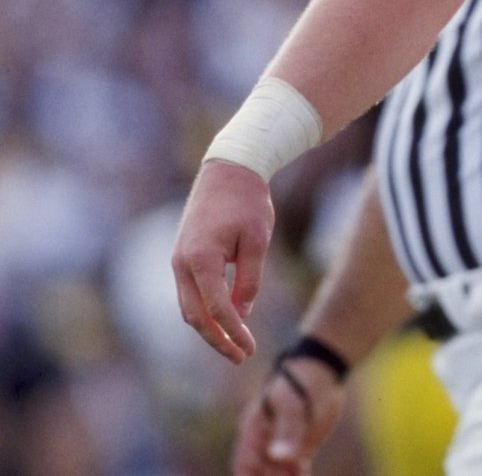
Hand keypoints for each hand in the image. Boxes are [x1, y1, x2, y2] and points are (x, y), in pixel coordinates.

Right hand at [171, 159, 273, 361]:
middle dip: (217, 340)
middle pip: (194, 316)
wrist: (229, 170)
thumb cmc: (248, 202)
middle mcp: (182, 264)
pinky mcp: (182, 257)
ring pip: (188, 307)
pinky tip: (225, 320)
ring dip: (209, 329)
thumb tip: (241, 314)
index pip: (216, 309)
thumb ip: (249, 280)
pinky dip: (204, 311)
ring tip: (234, 345)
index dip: (233, 333)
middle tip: (241, 356)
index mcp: (201, 259)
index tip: (250, 350)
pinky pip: (189, 293)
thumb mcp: (258, 241)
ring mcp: (178, 261)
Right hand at [231, 357, 345, 474]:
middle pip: (261, 473)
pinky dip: (298, 475)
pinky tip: (304, 475)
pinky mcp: (299, 446)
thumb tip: (278, 457)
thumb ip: (288, 430)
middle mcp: (265, 441)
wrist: (323, 371)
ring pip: (278, 472)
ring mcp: (282, 444)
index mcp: (254, 431)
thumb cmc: (302, 383)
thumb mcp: (295, 405)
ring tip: (298, 475)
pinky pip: (295, 468)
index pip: (243, 465)